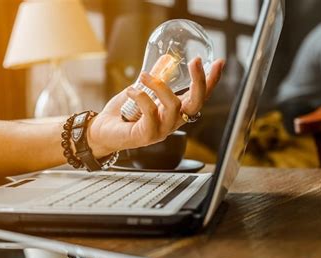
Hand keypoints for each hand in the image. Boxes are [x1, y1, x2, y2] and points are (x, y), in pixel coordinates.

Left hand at [88, 57, 224, 156]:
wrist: (101, 132)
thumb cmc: (123, 113)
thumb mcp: (142, 90)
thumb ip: (155, 78)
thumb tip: (166, 59)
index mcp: (175, 111)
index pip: (199, 96)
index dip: (211, 80)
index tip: (219, 62)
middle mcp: (173, 121)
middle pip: (196, 103)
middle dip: (199, 81)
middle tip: (195, 61)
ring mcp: (162, 130)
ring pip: (174, 105)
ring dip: (159, 86)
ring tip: (144, 76)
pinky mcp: (147, 135)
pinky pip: (151, 113)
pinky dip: (141, 97)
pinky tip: (131, 91)